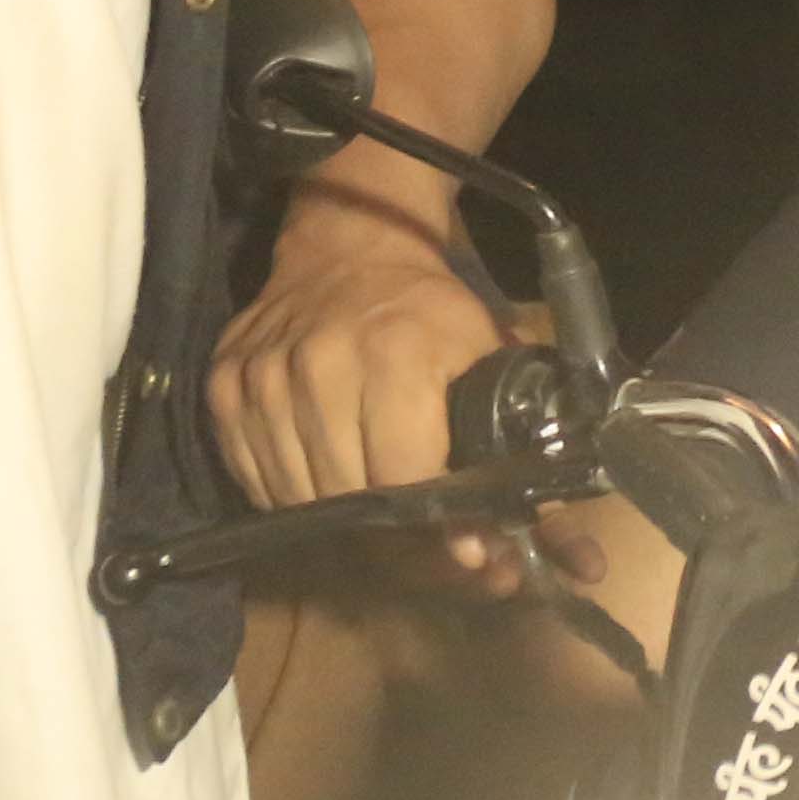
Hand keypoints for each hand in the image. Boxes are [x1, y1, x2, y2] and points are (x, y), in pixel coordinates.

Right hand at [210, 146, 530, 591]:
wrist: (350, 244)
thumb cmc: (430, 310)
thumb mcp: (492, 363)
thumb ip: (528, 459)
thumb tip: (575, 555)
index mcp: (393, 354)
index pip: (402, 478)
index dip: (437, 523)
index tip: (464, 545)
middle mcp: (318, 365)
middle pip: (347, 498)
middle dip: (393, 528)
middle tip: (422, 526)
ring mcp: (261, 378)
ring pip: (297, 499)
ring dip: (340, 515)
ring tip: (373, 495)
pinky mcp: (223, 387)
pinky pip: (255, 480)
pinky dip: (291, 493)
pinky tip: (324, 471)